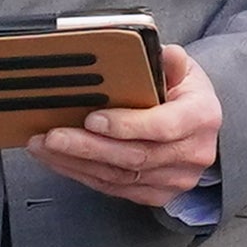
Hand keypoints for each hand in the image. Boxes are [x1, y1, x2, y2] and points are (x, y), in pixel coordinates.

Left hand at [30, 41, 223, 206]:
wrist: (200, 131)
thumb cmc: (186, 97)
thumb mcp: (185, 72)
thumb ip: (171, 63)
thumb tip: (164, 52)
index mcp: (201, 118)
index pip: (163, 126)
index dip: (126, 125)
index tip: (92, 119)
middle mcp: (192, 153)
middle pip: (134, 156)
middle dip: (88, 147)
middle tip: (54, 135)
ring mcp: (174, 179)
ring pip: (119, 176)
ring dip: (77, 162)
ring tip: (45, 146)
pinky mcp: (156, 194)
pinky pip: (114, 188)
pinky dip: (82, 174)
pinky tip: (59, 160)